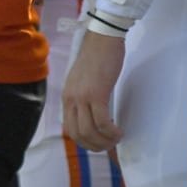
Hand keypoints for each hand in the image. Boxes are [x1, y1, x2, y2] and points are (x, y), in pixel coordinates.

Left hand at [62, 29, 125, 150]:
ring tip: (117, 139)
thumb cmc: (97, 59)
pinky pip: (102, 122)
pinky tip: (119, 131)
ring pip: (89, 131)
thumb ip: (83, 98)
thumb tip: (93, 117)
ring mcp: (82, 97)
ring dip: (105, 141)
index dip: (85, 142)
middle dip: (95, 146)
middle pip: (78, 134)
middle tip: (110, 146)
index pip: (70, 129)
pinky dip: (111, 132)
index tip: (99, 144)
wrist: (102, 40)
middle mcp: (70, 99)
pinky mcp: (96, 93)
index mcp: (66, 97)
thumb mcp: (83, 82)